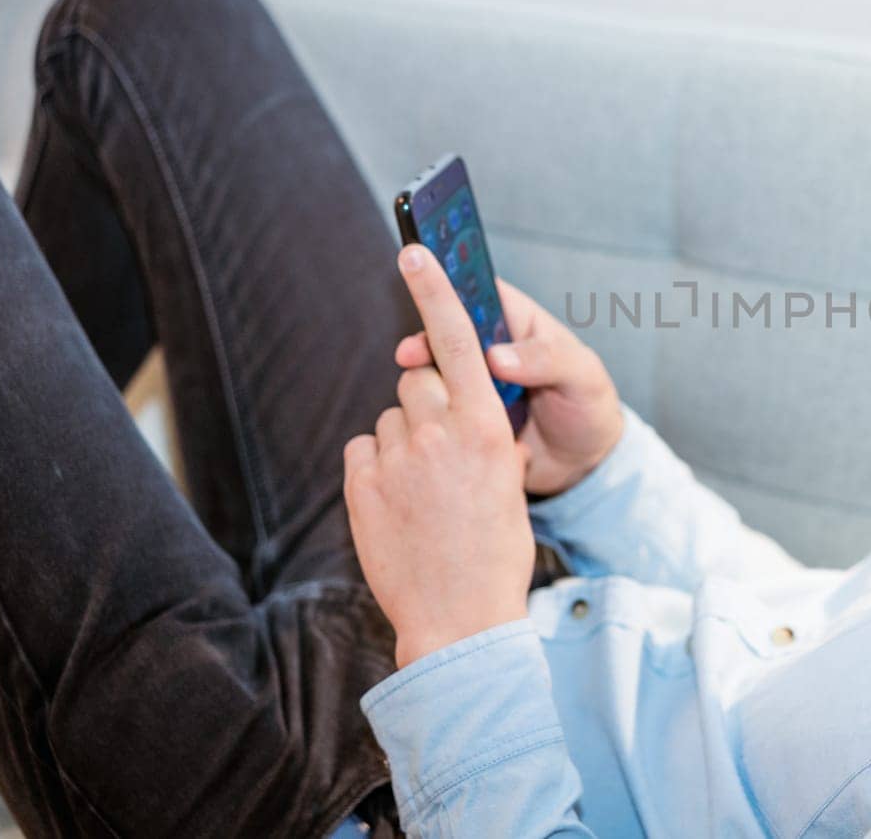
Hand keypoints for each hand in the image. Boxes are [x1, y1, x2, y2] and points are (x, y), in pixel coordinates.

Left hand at [344, 244, 533, 668]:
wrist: (460, 620)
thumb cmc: (497, 550)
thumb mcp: (509, 482)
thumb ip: (487, 435)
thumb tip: (465, 411)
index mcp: (488, 426)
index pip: (457, 340)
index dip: (436, 290)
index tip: (414, 250)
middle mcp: (441, 432)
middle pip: (418, 378)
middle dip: (428, 400)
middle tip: (443, 449)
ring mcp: (397, 458)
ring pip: (391, 415)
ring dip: (404, 439)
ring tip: (423, 488)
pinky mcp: (361, 484)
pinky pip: (364, 448)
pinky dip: (377, 466)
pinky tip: (398, 501)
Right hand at [395, 277, 623, 497]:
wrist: (583, 463)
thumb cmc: (588, 406)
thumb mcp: (581, 376)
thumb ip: (546, 360)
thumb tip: (497, 358)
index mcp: (516, 321)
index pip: (475, 292)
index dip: (449, 294)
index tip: (428, 302)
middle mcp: (488, 346)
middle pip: (446, 331)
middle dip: (426, 340)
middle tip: (410, 355)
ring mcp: (473, 381)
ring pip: (437, 369)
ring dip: (423, 377)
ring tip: (416, 389)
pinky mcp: (464, 413)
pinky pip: (439, 406)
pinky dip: (429, 410)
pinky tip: (423, 420)